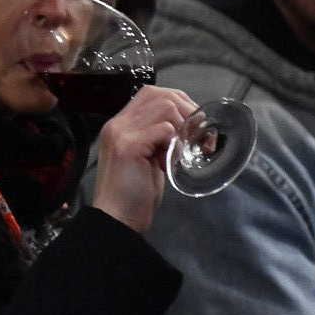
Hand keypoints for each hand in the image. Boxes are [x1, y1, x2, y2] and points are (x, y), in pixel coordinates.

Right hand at [90, 84, 196, 232]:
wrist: (116, 220)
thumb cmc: (133, 194)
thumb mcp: (147, 159)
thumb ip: (158, 140)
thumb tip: (186, 128)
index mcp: (120, 124)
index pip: (151, 94)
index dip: (179, 103)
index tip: (193, 125)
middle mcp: (118, 123)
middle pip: (160, 95)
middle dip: (187, 111)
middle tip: (198, 137)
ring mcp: (121, 133)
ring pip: (164, 107)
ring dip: (183, 127)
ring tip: (183, 151)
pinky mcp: (128, 147)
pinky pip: (164, 129)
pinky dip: (175, 142)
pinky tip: (172, 161)